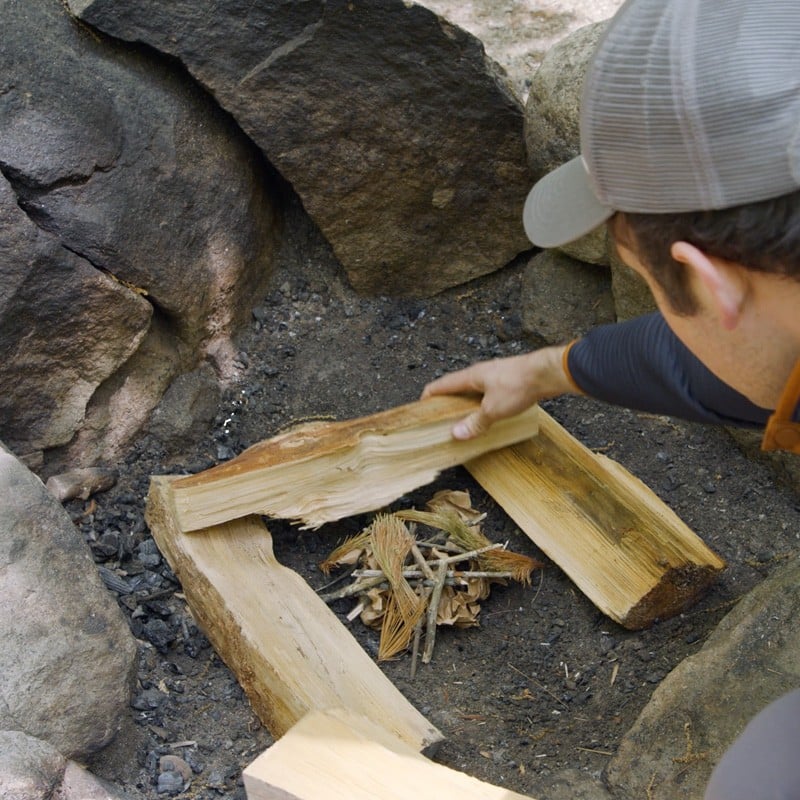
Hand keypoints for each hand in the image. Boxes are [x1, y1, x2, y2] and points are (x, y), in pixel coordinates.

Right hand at [421, 345, 574, 438]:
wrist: (548, 373)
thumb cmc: (519, 385)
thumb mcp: (493, 410)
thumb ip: (475, 422)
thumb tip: (457, 433)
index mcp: (471, 376)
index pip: (442, 384)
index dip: (430, 395)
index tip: (422, 406)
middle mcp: (481, 372)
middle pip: (458, 386)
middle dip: (448, 401)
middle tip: (442, 417)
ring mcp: (496, 374)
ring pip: (475, 389)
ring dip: (467, 403)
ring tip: (465, 419)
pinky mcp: (509, 379)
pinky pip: (489, 392)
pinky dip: (483, 403)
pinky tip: (489, 413)